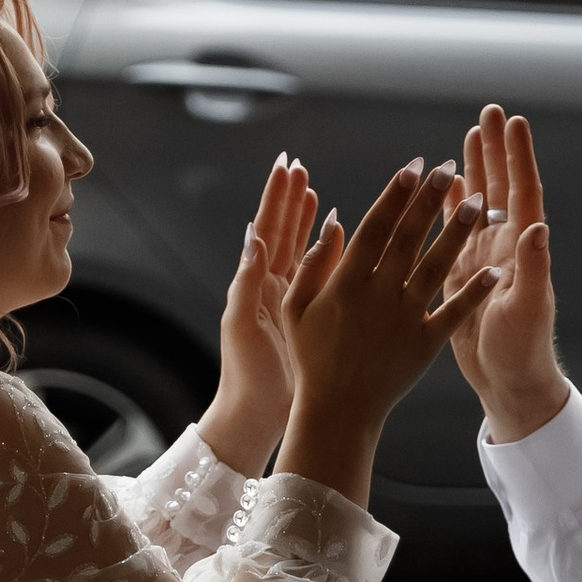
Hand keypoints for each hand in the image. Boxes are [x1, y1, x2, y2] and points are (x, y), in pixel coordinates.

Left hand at [202, 155, 329, 476]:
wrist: (257, 414)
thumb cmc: (244, 373)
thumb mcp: (241, 326)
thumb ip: (246, 282)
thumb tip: (251, 237)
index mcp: (255, 282)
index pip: (267, 229)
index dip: (278, 198)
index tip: (288, 167)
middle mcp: (271, 285)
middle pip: (284, 231)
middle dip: (293, 200)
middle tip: (302, 168)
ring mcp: (291, 300)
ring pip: (302, 250)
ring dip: (308, 222)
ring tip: (316, 192)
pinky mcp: (309, 318)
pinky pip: (322, 279)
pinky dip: (328, 256)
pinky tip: (340, 240)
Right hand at [279, 164, 491, 504]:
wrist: (337, 411)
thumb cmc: (310, 357)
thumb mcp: (295, 307)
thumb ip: (314, 263)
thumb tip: (335, 220)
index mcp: (346, 281)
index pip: (375, 227)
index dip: (395, 195)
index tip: (412, 166)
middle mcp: (379, 294)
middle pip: (409, 237)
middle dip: (429, 200)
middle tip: (447, 167)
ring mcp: (405, 318)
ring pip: (437, 266)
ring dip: (457, 233)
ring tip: (478, 202)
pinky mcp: (425, 344)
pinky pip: (454, 312)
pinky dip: (475, 292)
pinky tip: (494, 269)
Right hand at [447, 106, 565, 445]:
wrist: (509, 386)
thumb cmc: (523, 352)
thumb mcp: (528, 309)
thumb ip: (532, 266)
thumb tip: (538, 224)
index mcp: (523, 249)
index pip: (522, 191)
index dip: (518, 154)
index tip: (514, 119)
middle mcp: (506, 246)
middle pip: (501, 186)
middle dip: (496, 148)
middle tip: (491, 110)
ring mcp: (486, 258)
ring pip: (480, 203)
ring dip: (477, 168)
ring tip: (472, 133)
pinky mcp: (465, 274)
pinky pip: (457, 230)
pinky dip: (453, 204)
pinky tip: (447, 184)